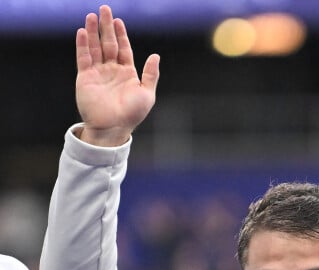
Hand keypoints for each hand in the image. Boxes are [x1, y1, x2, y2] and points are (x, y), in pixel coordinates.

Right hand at [76, 4, 159, 146]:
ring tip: (92, 16)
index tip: (118, 21)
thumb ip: (151, 75)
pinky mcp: (85, 78)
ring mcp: (98, 73)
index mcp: (127, 74)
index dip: (121, 34)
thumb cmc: (131, 114)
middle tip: (104, 9)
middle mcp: (112, 71)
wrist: (112, 128)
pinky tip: (82, 31)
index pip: (124, 49)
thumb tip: (155, 56)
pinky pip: (83, 58)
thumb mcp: (147, 94)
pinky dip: (83, 45)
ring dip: (93, 32)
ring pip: (95, 47)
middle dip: (106, 27)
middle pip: (108, 43)